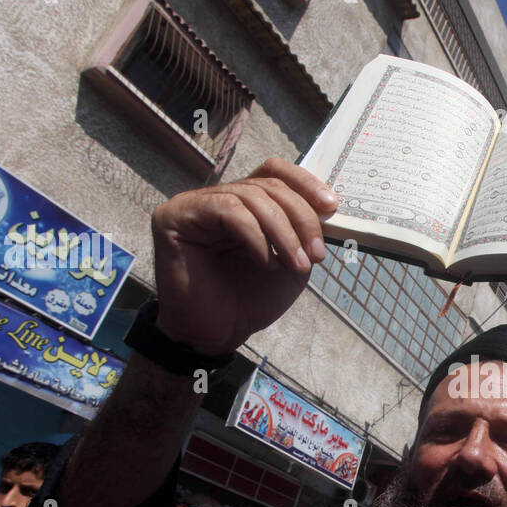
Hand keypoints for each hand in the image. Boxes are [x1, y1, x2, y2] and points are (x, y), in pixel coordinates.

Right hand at [151, 158, 338, 354]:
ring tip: (296, 265)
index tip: (331, 206)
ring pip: (250, 197)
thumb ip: (305, 234)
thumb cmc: (249, 300)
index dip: (304, 183)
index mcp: (246, 204)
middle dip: (300, 218)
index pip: (274, 172)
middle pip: (268, 185)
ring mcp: (195, 204)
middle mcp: (219, 198)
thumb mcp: (292, 262)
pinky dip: (255, 236)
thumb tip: (328, 207)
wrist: (215, 334)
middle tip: (315, 254)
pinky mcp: (175, 216)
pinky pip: (226, 210)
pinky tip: (265, 263)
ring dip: (282, 233)